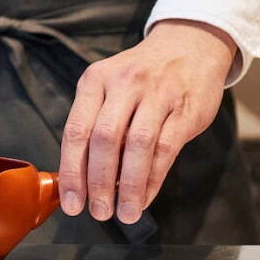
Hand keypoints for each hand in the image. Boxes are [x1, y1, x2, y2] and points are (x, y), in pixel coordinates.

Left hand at [59, 20, 235, 223]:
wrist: (189, 45)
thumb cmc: (141, 76)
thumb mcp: (109, 86)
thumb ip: (95, 123)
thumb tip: (80, 177)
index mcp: (95, 80)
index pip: (76, 130)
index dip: (72, 170)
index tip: (71, 201)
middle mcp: (123, 84)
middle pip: (104, 139)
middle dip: (98, 182)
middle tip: (97, 212)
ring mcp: (156, 95)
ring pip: (137, 146)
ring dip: (129, 186)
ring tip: (124, 214)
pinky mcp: (184, 109)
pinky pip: (166, 149)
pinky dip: (153, 179)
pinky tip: (145, 198)